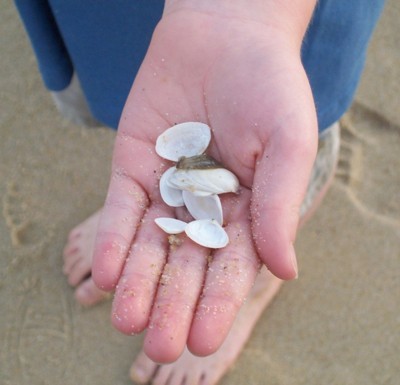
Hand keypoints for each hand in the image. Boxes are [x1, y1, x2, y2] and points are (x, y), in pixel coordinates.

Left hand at [92, 3, 317, 362]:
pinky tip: (110, 272)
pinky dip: (117, 239)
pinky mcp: (134, 167)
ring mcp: (167, 188)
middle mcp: (205, 206)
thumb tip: (286, 269)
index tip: (203, 338)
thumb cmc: (269, 86)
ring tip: (127, 320)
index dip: (217, 301)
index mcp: (247, 209)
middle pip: (186, 263)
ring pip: (150, 244)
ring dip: (138, 283)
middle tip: (158, 346)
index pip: (231, 265)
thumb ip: (280, 204)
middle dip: (172, 303)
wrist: (224, 35)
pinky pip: (123, 209)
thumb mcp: (288, 143)